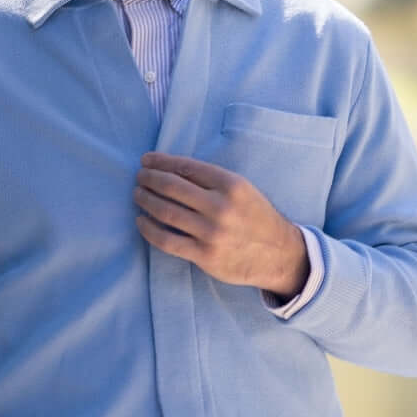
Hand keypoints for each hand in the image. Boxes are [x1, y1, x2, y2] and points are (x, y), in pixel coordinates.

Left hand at [134, 152, 308, 298]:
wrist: (278, 254)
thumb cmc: (256, 217)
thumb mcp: (242, 189)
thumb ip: (211, 180)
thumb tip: (171, 169)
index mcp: (231, 185)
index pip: (186, 167)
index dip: (161, 162)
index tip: (146, 160)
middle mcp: (221, 207)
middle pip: (172, 187)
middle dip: (150, 179)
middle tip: (139, 176)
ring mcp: (211, 233)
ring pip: (166, 212)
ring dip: (146, 200)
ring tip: (138, 194)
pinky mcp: (204, 255)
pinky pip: (167, 240)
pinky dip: (148, 229)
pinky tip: (141, 221)